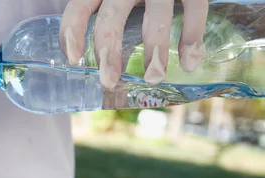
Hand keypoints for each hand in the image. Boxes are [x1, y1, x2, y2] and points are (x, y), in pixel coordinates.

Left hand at [60, 0, 208, 88]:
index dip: (72, 32)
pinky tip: (189, 62)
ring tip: (154, 77)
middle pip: (113, 17)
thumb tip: (91, 59)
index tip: (73, 59)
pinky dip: (192, 38)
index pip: (79, 7)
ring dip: (154, 51)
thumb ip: (103, 16)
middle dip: (109, 52)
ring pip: (156, 18)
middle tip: (109, 81)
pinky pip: (194, 10)